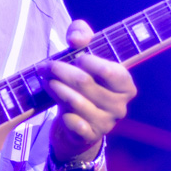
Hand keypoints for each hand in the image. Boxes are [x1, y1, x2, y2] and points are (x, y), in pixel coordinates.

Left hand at [42, 19, 137, 162]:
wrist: (77, 121)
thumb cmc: (84, 80)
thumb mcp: (83, 51)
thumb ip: (81, 34)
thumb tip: (76, 40)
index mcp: (125, 84)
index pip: (109, 70)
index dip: (87, 61)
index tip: (74, 56)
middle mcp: (120, 105)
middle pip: (84, 83)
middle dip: (61, 71)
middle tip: (46, 66)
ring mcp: (106, 123)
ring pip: (75, 102)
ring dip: (55, 88)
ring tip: (45, 81)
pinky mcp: (90, 136)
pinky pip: (73, 123)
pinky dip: (62, 113)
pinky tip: (58, 106)